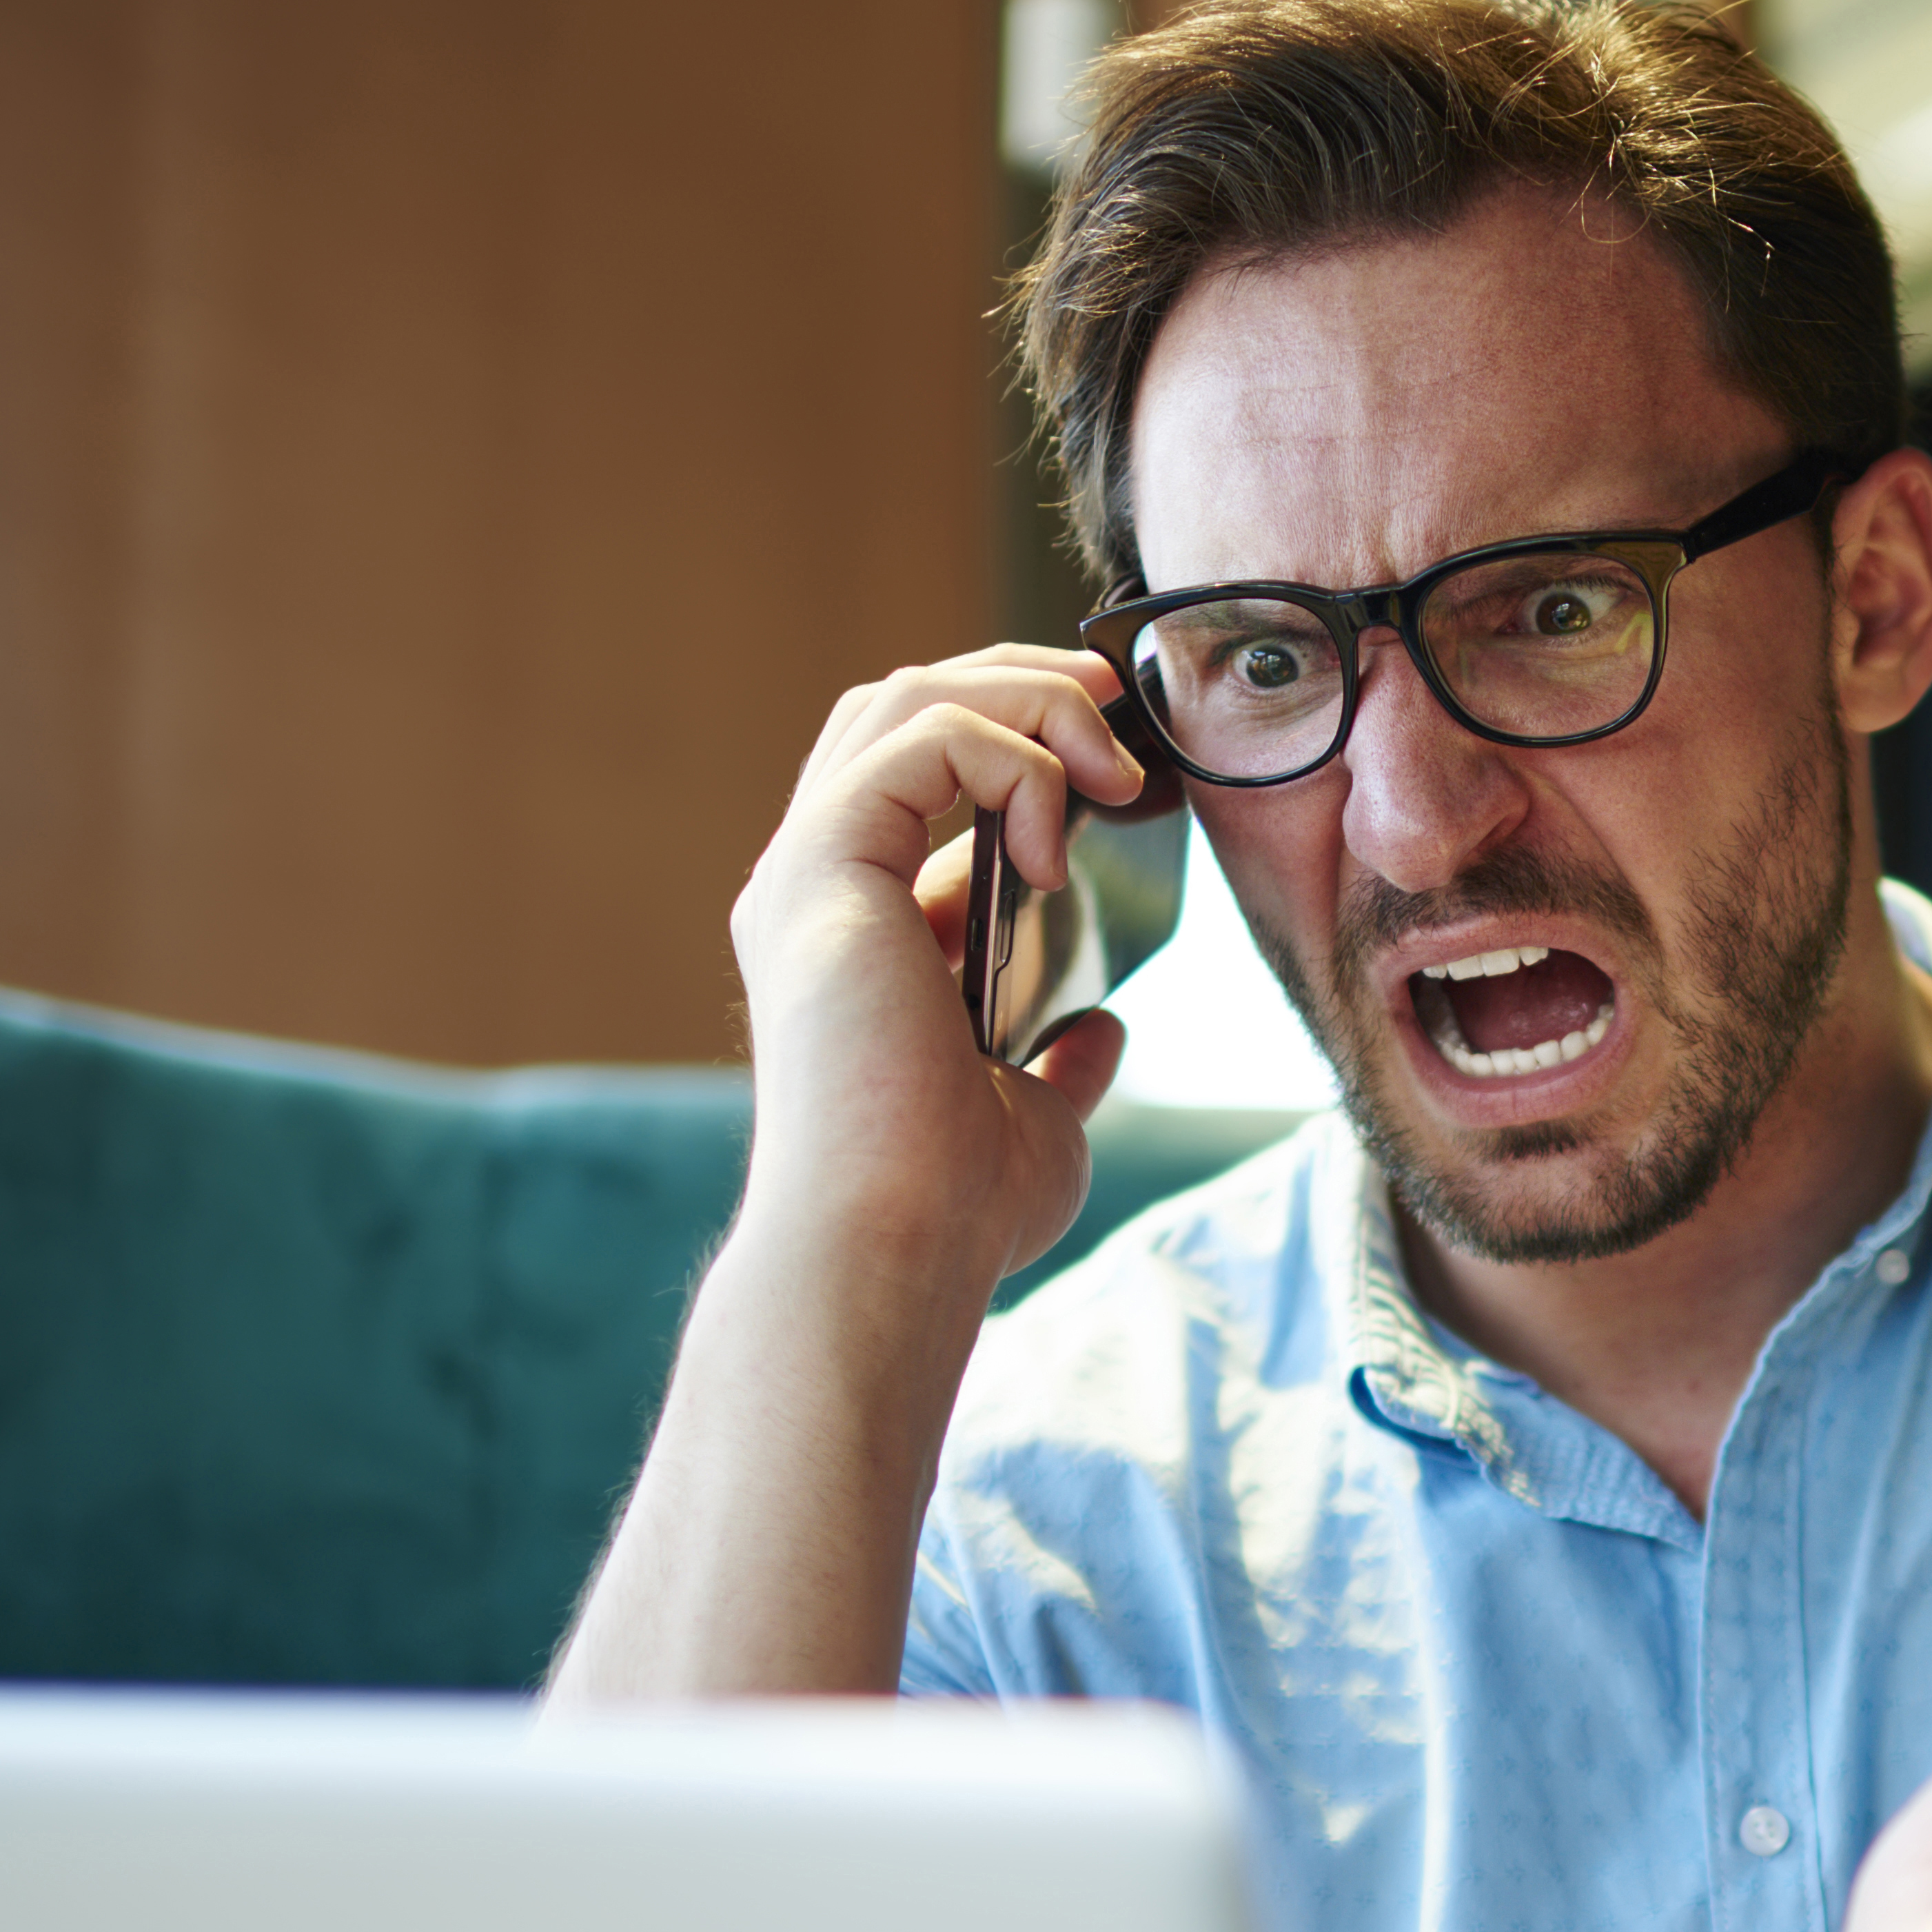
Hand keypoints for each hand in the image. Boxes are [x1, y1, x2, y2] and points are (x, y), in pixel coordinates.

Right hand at [730, 645, 1172, 1302]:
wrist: (897, 1246)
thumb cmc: (955, 1206)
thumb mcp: (1036, 1115)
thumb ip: (1060, 1059)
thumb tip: (1100, 1028)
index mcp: (852, 927)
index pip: (915, 767)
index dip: (1018, 734)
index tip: (1123, 769)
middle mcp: (815, 886)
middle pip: (901, 704)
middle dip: (1022, 685)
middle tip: (1123, 716)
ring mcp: (808, 873)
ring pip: (906, 699)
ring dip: (1027, 704)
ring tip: (1113, 765)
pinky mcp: (822, 868)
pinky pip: (922, 739)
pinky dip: (1010, 760)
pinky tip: (1061, 847)